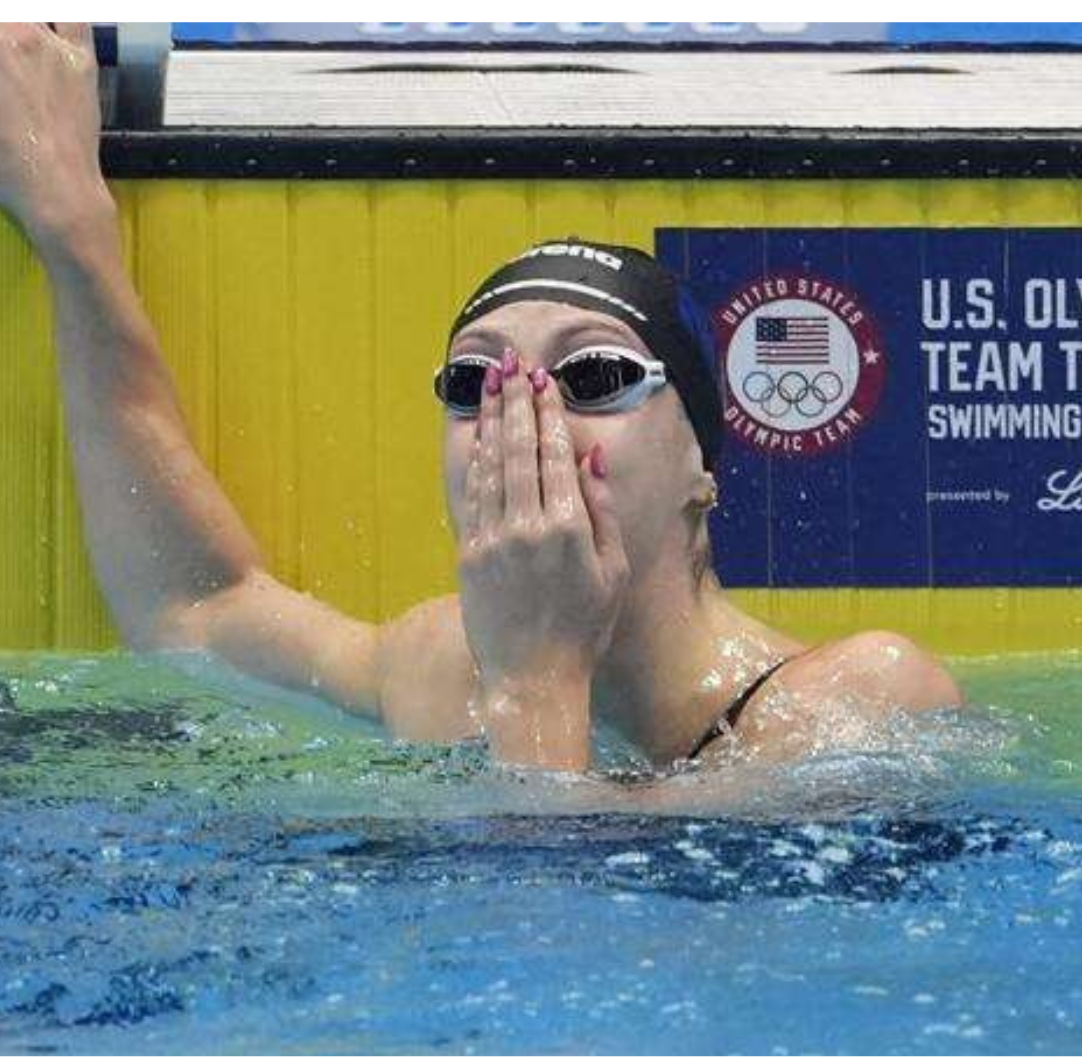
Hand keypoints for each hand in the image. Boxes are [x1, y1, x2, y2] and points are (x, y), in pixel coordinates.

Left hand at [457, 348, 629, 767]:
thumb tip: (592, 457)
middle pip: (519, 449)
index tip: (544, 382)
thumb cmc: (584, 629)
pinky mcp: (469, 555)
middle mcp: (528, 527)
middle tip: (512, 365)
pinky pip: (472, 495)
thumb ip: (603, 510)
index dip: (548, 414)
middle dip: (516, 402)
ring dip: (492, 421)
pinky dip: (476, 460)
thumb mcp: (612, 571)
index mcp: (568, 529)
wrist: (533, 678)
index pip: (554, 455)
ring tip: (492, 385)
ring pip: (492, 465)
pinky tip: (479, 436)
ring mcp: (494, 540)